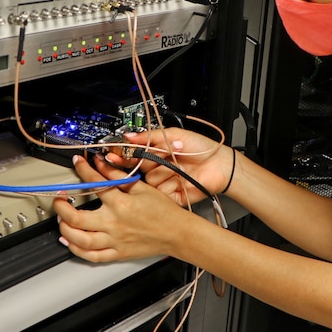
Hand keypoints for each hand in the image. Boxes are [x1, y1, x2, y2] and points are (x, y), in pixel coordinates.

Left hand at [53, 153, 193, 261]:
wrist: (177, 233)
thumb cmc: (164, 211)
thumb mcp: (142, 187)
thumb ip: (118, 175)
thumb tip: (102, 163)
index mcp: (121, 204)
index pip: (95, 184)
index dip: (83, 170)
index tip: (78, 164)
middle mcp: (114, 223)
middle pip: (78, 218)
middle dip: (62, 208)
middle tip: (58, 200)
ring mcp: (114, 240)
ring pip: (80, 239)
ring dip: (65, 229)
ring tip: (61, 220)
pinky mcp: (117, 253)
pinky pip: (92, 256)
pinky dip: (76, 250)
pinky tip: (70, 241)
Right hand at [112, 128, 233, 205]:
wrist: (220, 165)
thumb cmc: (202, 148)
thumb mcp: (175, 135)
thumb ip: (150, 136)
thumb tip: (129, 135)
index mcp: (156, 153)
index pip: (133, 155)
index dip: (122, 155)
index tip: (112, 154)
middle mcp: (158, 168)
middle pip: (138, 168)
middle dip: (143, 163)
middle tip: (146, 158)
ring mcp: (163, 183)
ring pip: (149, 180)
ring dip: (163, 171)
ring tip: (178, 166)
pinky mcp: (170, 196)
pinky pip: (160, 193)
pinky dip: (169, 184)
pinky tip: (179, 178)